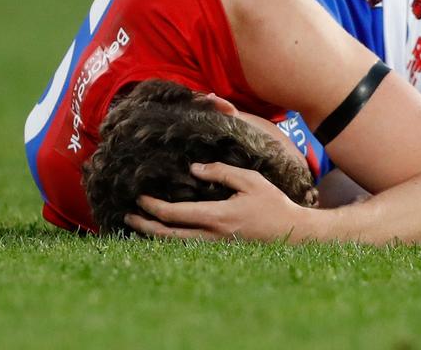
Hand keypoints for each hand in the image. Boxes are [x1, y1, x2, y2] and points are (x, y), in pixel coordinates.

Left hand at [125, 162, 312, 241]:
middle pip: (166, 235)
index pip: (175, 213)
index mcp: (217, 216)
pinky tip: (163, 233)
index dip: (153, 206)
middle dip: (144, 225)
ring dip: (153, 235)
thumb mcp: (251, 181)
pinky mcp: (218, 251)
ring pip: (174, 245)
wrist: (292, 233)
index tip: (140, 197)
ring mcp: (214, 247)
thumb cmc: (273, 204)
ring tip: (138, 225)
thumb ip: (222, 172)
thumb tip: (194, 169)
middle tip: (128, 215)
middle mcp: (211, 236)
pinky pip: (187, 247)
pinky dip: (170, 240)